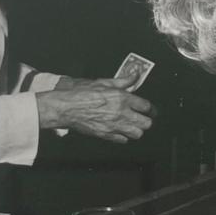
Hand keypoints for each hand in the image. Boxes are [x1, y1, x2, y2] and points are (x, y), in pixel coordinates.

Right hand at [36, 79, 154, 143]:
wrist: (66, 108)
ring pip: (137, 134)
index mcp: (122, 98)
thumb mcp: (103, 82)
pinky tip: (119, 130)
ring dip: (136, 129)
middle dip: (146, 120)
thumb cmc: (81, 94)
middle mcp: (121, 113)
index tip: (149, 109)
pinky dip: (123, 136)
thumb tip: (135, 74)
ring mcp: (114, 126)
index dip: (149, 108)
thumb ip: (123, 80)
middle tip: (141, 117)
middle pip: (146, 123)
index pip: (146, 106)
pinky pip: (123, 140)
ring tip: (132, 125)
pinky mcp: (107, 135)